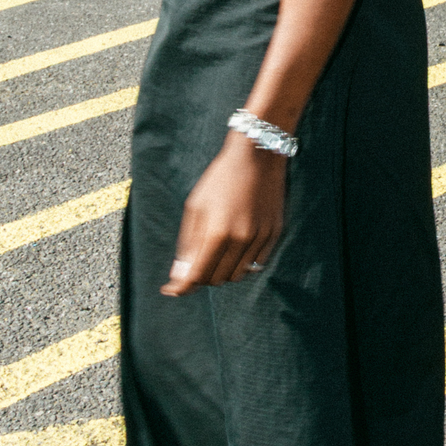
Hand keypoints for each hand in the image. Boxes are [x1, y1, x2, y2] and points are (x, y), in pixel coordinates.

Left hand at [161, 135, 287, 295]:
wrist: (257, 156)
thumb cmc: (220, 179)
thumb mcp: (195, 207)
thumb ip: (188, 244)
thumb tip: (179, 276)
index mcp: (218, 232)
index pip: (197, 276)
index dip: (181, 287)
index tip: (171, 289)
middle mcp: (241, 239)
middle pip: (217, 279)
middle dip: (201, 277)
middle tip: (193, 264)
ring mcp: (261, 237)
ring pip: (238, 275)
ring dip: (222, 271)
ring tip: (214, 253)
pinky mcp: (274, 234)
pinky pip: (256, 263)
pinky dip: (242, 263)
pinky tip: (234, 247)